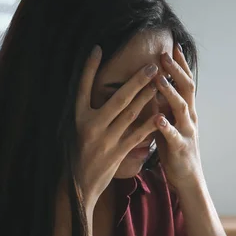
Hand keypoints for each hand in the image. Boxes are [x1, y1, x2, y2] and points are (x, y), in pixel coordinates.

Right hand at [75, 46, 159, 207]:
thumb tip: (95, 93)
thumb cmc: (76, 155)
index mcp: (77, 117)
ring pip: (131, 114)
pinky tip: (161, 113)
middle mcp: (90, 126)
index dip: (89, 68)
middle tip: (152, 66)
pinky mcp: (117, 153)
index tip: (98, 48)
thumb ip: (87, 113)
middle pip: (117, 98)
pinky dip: (150, 124)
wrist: (76, 187)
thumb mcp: (74, 131)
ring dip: (147, 96)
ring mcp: (105, 140)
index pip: (82, 87)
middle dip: (136, 80)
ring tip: (159, 83)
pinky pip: (137, 135)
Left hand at [153, 45, 203, 189]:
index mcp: (188, 111)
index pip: (186, 82)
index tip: (173, 46)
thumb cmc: (176, 150)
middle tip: (164, 55)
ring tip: (158, 79)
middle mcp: (190, 118)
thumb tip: (153, 88)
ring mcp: (187, 132)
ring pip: (181, 108)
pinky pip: (173, 135)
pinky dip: (166, 126)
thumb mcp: (171, 124)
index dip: (181, 65)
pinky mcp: (180, 148)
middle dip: (175, 71)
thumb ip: (165, 107)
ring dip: (169, 92)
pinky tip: (157, 118)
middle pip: (186, 89)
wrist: (188, 178)